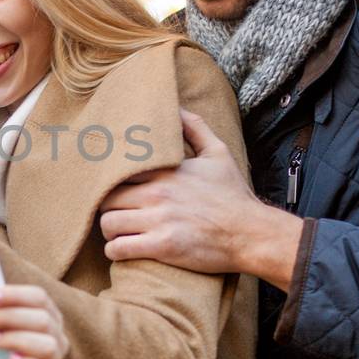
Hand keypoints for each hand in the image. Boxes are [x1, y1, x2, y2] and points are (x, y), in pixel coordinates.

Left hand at [98, 109, 302, 289]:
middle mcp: (159, 192)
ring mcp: (160, 220)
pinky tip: (123, 249)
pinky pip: (119, 248)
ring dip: (109, 230)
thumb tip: (175, 107)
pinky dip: (116, 251)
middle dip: (106, 206)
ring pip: (108, 223)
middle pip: (106, 197)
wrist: (252, 234)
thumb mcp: (218, 153)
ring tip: (118, 232)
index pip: (117, 168)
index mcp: (167, 170)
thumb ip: (194, 127)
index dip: (107, 178)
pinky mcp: (163, 246)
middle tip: (114, 212)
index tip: (108, 186)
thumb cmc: (233, 195)